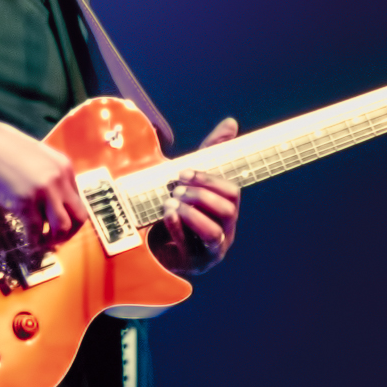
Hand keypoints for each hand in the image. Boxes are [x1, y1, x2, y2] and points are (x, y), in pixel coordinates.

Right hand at [0, 113, 88, 247]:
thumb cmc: (1, 149)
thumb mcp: (35, 157)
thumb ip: (48, 175)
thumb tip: (53, 200)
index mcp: (64, 166)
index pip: (78, 200)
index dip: (70, 217)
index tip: (60, 226)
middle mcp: (59, 179)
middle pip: (79, 217)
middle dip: (70, 234)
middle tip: (57, 240)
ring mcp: (43, 190)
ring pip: (63, 227)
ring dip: (54, 240)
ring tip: (43, 243)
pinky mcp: (24, 201)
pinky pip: (36, 229)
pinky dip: (34, 241)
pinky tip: (29, 244)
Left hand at [150, 118, 241, 275]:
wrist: (153, 243)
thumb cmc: (180, 207)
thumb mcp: (194, 178)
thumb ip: (212, 152)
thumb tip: (231, 123)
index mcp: (227, 211)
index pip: (233, 193)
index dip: (209, 180)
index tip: (184, 172)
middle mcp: (224, 232)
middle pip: (228, 212)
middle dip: (201, 196)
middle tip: (177, 188)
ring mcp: (209, 251)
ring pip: (213, 233)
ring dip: (191, 213)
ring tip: (171, 202)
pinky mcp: (190, 264)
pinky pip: (189, 249)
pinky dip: (177, 228)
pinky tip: (165, 214)